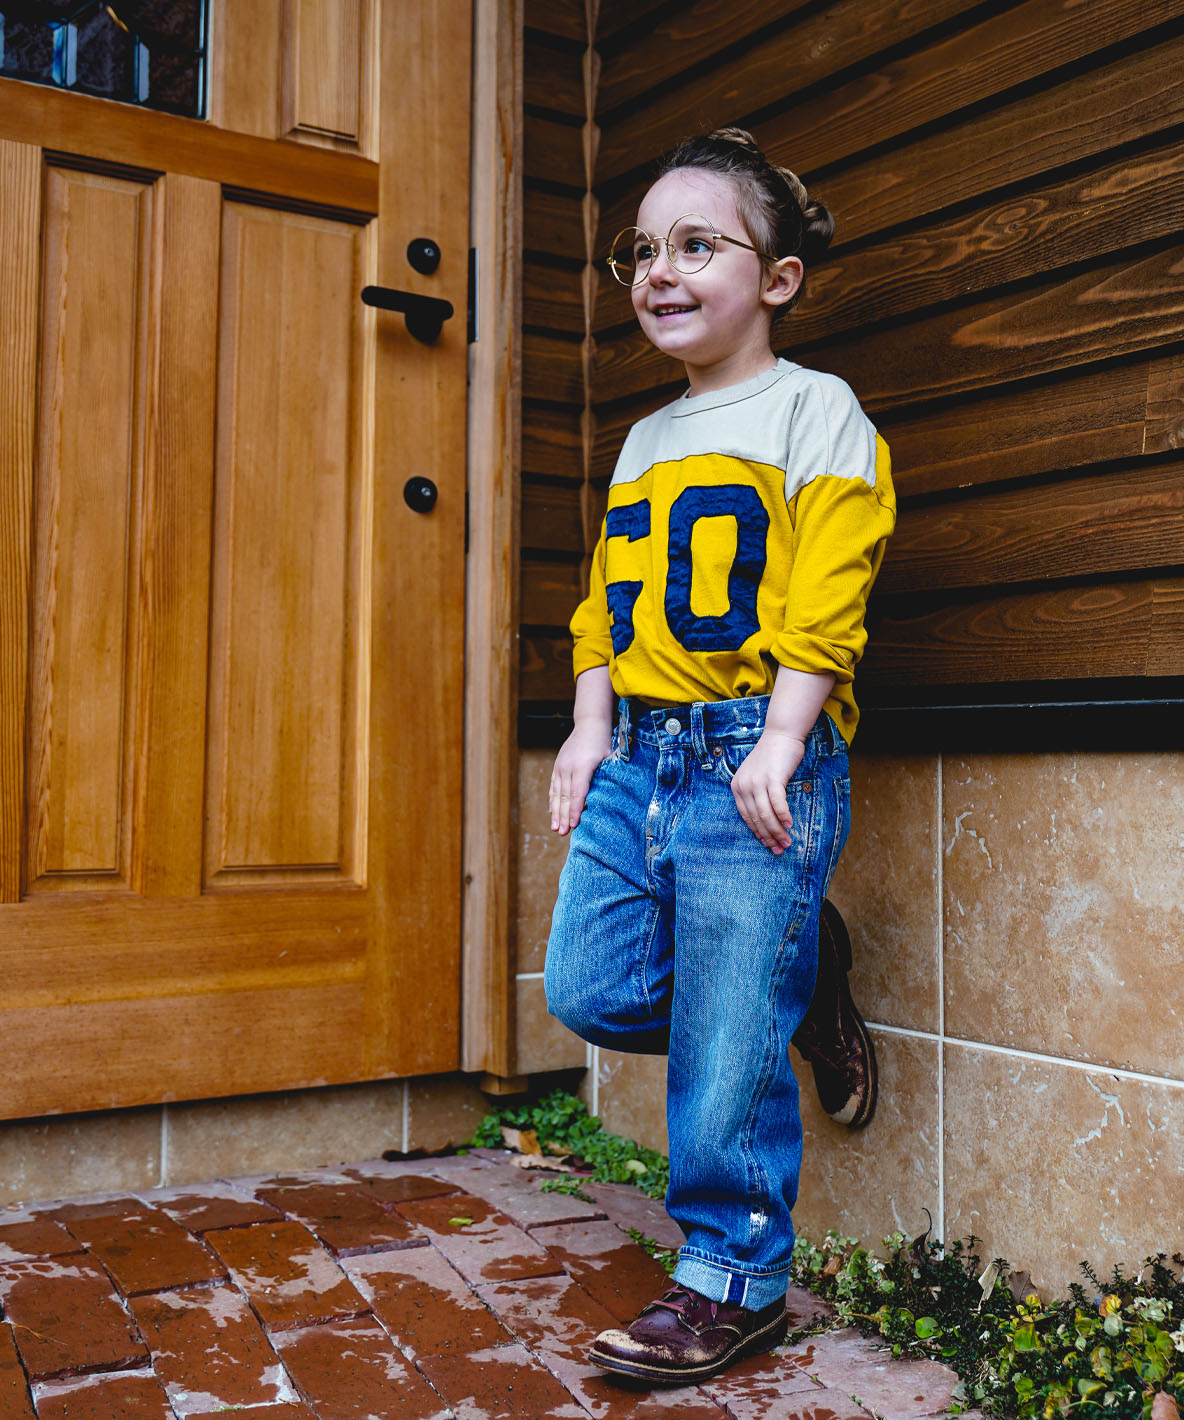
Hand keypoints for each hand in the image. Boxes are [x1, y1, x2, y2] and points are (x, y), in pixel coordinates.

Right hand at [549, 720, 611, 834]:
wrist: (589, 724)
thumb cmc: (603, 742)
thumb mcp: (610, 758)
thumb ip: (608, 776)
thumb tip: (611, 798)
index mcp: (582, 766)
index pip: (578, 792)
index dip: (575, 810)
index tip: (574, 824)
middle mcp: (568, 767)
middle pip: (564, 796)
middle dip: (563, 816)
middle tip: (562, 833)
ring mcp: (560, 766)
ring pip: (556, 793)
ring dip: (556, 812)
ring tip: (555, 828)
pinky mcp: (557, 766)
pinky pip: (553, 787)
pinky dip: (552, 801)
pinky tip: (552, 813)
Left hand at [730, 728, 805, 854]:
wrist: (781, 735)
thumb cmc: (772, 757)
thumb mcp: (757, 776)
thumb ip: (757, 794)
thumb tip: (766, 820)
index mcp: (737, 787)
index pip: (746, 817)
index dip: (758, 833)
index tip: (768, 845)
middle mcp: (744, 785)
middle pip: (756, 818)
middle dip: (768, 837)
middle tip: (780, 849)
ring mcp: (757, 782)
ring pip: (766, 814)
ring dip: (777, 831)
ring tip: (787, 842)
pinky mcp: (772, 778)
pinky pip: (777, 802)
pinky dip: (783, 816)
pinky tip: (789, 825)